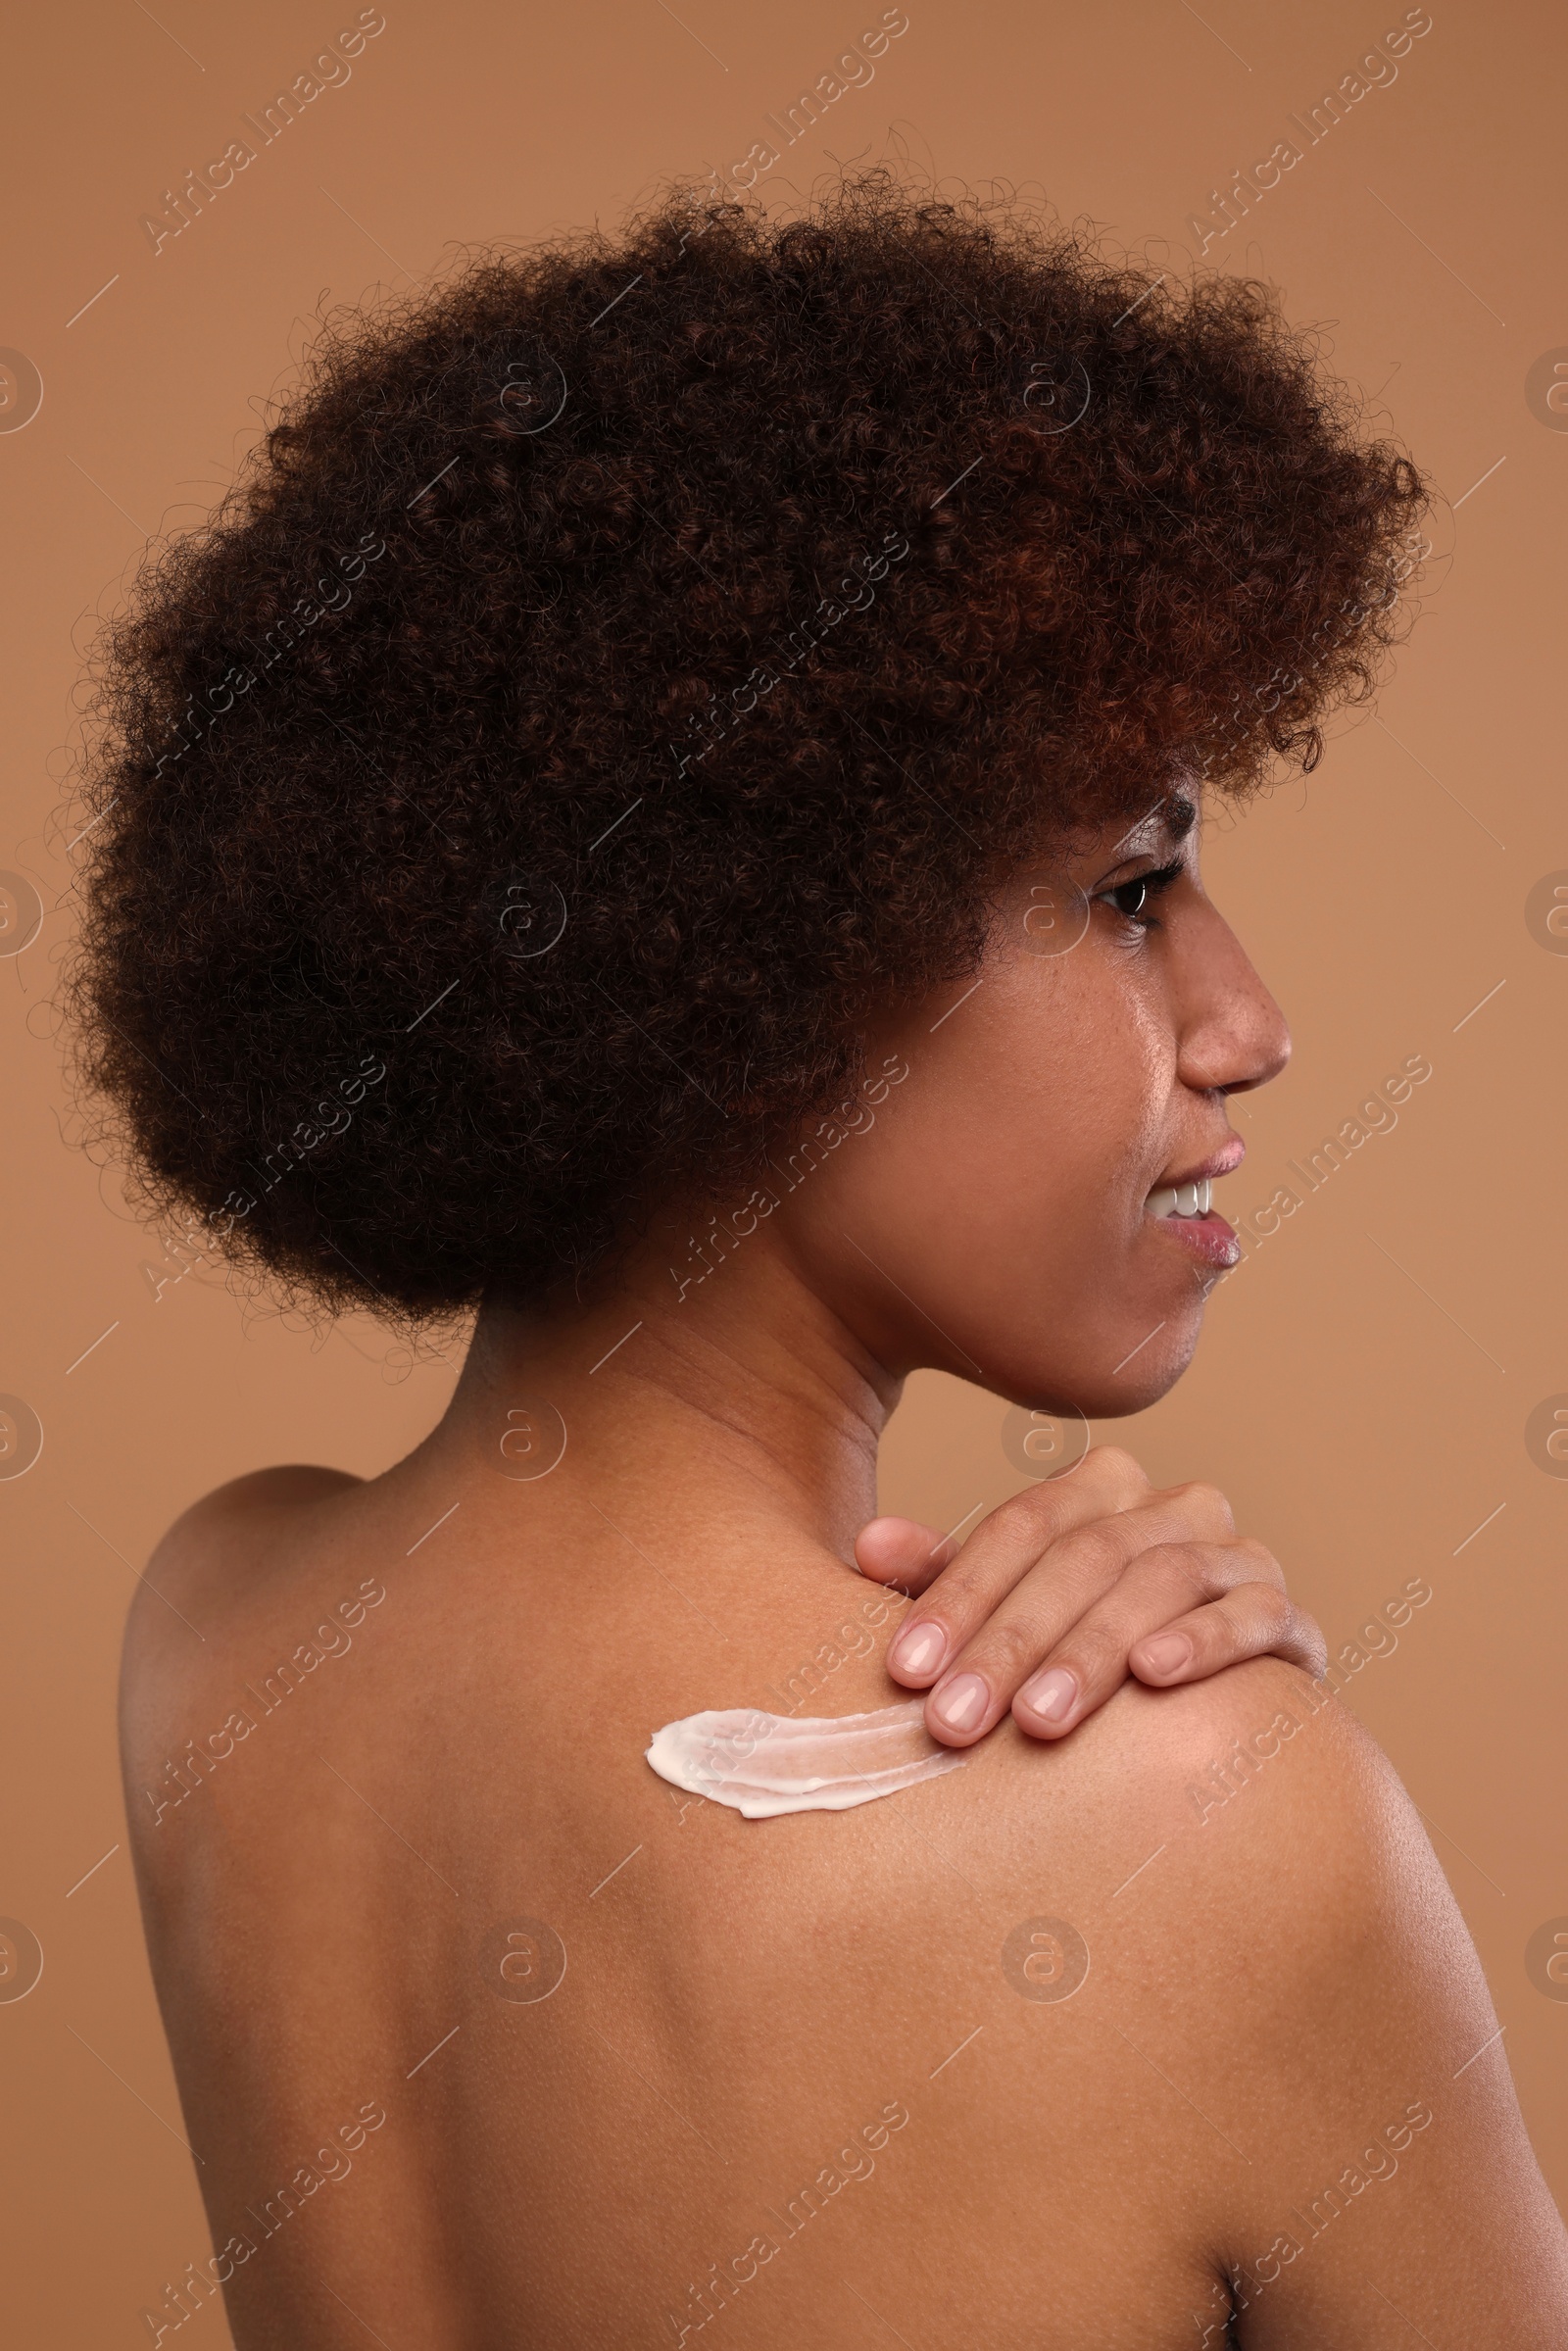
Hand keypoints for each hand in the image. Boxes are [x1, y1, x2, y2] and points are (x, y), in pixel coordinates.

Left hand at [854, 1445, 1325, 1747]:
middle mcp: (1173, 1506)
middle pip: (1082, 1556)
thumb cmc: (1080, 1656)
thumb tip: (866, 1543)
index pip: (1021, 1526)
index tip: (903, 1671)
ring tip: (1038, 1719)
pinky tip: (1154, 1677)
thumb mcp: (1008, 1614)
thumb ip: (947, 1578)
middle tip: (954, 1722)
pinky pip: (1256, 1613)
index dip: (956, 1593)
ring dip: (1092, 1652)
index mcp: (1101, 1489)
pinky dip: (1205, 1640)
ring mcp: (1237, 1556)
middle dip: (1010, 1642)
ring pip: (1161, 1580)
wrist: (1211, 1717)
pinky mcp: (1287, 1617)